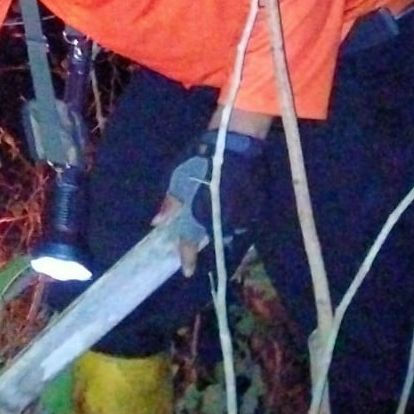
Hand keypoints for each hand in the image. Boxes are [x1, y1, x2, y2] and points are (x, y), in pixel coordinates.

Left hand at [155, 128, 266, 276]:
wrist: (237, 142)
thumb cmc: (203, 157)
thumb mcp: (179, 176)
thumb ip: (170, 202)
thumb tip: (157, 223)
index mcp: (202, 211)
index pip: (192, 240)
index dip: (188, 257)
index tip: (186, 271)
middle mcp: (224, 218)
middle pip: (214, 243)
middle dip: (208, 252)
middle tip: (201, 260)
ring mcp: (243, 215)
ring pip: (232, 237)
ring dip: (224, 244)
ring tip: (219, 251)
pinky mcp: (256, 210)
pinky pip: (245, 228)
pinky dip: (237, 232)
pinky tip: (232, 232)